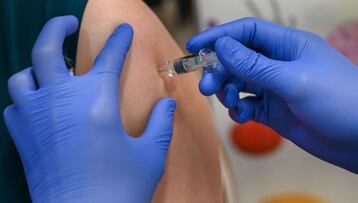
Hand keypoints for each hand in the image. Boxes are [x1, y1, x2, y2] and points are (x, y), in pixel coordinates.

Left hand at [3, 16, 175, 202]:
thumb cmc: (118, 191)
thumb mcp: (150, 155)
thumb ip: (161, 124)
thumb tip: (168, 104)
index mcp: (96, 103)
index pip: (110, 57)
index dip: (119, 40)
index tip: (124, 30)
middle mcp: (61, 102)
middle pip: (48, 48)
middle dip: (58, 28)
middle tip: (68, 23)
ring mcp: (36, 117)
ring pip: (24, 74)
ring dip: (36, 65)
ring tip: (50, 68)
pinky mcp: (22, 137)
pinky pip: (15, 104)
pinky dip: (25, 96)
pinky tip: (38, 102)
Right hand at [187, 17, 357, 173]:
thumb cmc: (339, 101)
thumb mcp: (293, 80)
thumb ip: (254, 65)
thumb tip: (222, 46)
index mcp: (287, 46)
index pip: (246, 32)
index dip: (219, 36)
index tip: (195, 46)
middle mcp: (278, 64)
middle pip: (237, 59)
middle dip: (219, 71)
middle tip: (206, 86)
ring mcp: (274, 87)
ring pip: (239, 82)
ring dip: (227, 91)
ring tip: (229, 102)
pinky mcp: (273, 110)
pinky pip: (246, 104)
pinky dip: (239, 109)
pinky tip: (242, 116)